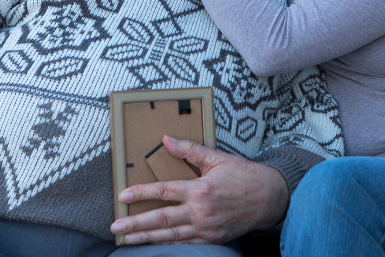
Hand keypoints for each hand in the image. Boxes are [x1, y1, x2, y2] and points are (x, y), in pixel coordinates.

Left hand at [110, 135, 288, 244]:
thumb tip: (166, 140)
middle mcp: (201, 212)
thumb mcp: (217, 158)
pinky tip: (154, 244)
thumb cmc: (244, 175)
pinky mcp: (212, 239)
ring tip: (127, 239)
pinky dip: (167, 244)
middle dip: (135, 224)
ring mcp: (206, 229)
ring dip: (146, 237)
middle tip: (115, 228)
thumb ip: (189, 150)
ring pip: (170, 235)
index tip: (124, 196)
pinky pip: (185, 243)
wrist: (269, 198)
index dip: (141, 193)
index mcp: (200, 189)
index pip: (164, 191)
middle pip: (161, 219)